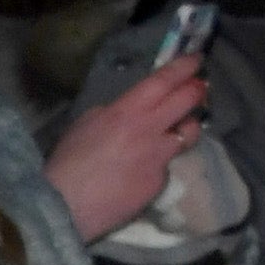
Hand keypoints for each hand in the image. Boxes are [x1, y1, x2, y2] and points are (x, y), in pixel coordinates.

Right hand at [47, 54, 209, 240]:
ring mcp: (160, 156)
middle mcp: (150, 130)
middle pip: (187, 101)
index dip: (183, 67)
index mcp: (126, 111)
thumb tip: (128, 112)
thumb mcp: (85, 124)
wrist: (66, 205)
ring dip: (188, 125)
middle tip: (199, 87)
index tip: (196, 58)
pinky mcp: (161, 180)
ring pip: (189, 133)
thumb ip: (112, 113)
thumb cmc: (67, 161)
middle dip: (197, 90)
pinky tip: (140, 170)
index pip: (163, 81)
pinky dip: (158, 163)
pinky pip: (166, 165)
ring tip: (180, 127)